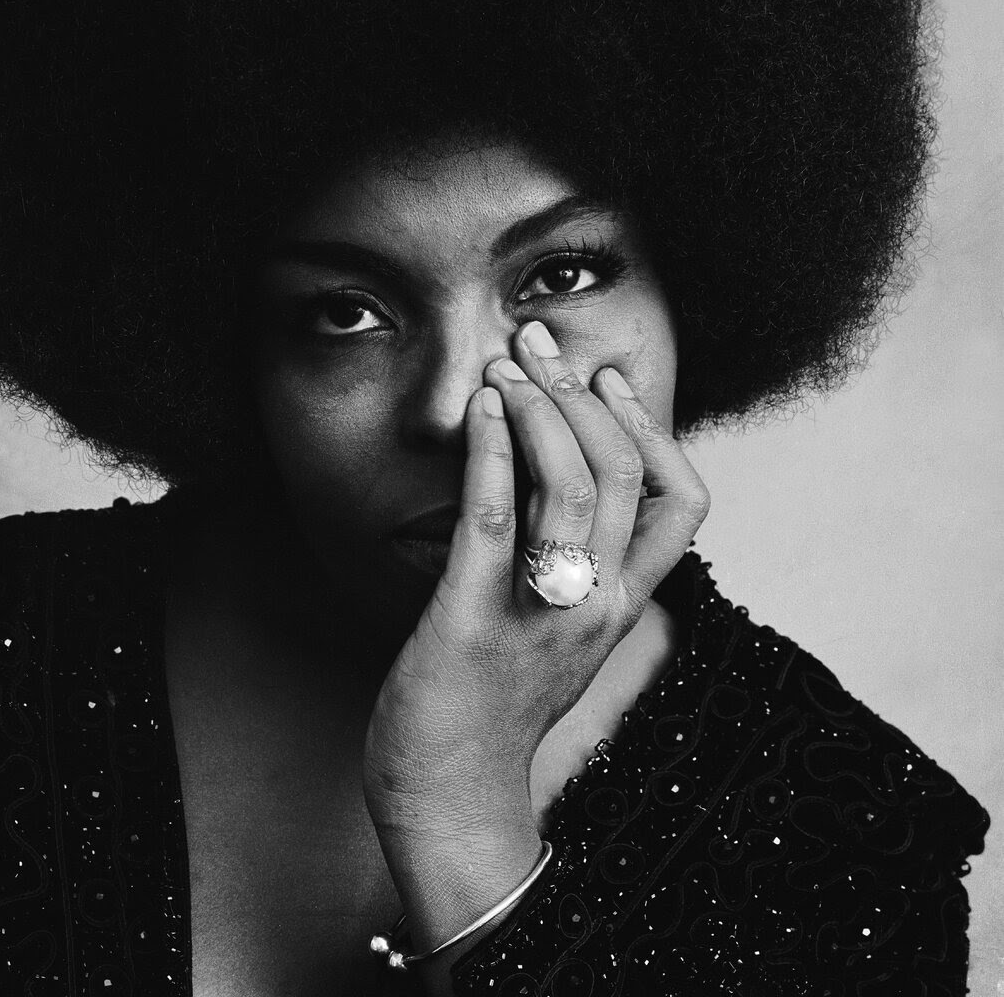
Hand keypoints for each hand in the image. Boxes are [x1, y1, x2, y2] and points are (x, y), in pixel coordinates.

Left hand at [363, 320, 708, 976]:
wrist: (451, 795)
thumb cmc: (496, 705)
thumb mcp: (561, 631)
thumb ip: (577, 565)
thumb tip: (560, 483)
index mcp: (624, 604)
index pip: (685, 502)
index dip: (655, 428)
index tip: (609, 376)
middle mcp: (599, 605)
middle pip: (627, 476)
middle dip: (586, 395)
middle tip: (543, 341)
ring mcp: (543, 613)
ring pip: (576, 489)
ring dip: (545, 411)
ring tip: (512, 361)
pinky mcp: (473, 618)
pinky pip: (495, 521)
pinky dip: (494, 452)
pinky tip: (485, 405)